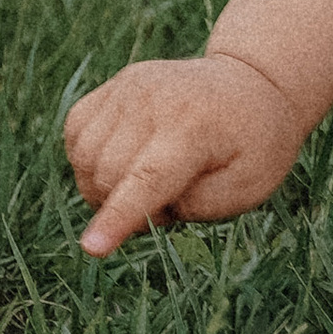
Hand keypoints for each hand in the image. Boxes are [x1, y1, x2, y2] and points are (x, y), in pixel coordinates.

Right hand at [65, 52, 307, 257]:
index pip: (146, 179)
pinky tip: (123, 160)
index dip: (118, 218)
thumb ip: (196, 206)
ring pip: (85, 157)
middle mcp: (153, 101)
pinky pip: (77, 133)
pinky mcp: (115, 86)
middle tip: (168, 203)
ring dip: (103, 186)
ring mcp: (129, 87)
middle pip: (108, 175)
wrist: (252, 84)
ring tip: (147, 182)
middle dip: (124, 208)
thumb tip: (139, 212)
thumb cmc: (255, 145)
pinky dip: (88, 159)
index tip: (92, 249)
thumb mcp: (248, 187)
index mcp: (194, 128)